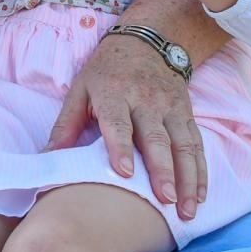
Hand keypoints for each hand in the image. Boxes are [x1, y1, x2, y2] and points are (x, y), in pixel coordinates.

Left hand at [47, 31, 206, 220]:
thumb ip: (66, 124)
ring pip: (183, 145)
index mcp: (114, 94)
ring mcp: (171, 108)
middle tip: (164, 199)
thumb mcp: (81, 88)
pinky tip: (200, 196)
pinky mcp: (187, 114)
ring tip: (186, 210)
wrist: (148, 42)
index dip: (121, 147)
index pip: (118, 122)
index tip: (125, 173)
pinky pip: (197, 145)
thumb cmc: (106, 72)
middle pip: (156, 138)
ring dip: (187, 179)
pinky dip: (201, 171)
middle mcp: (146, 101)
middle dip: (162, 170)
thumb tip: (49, 156)